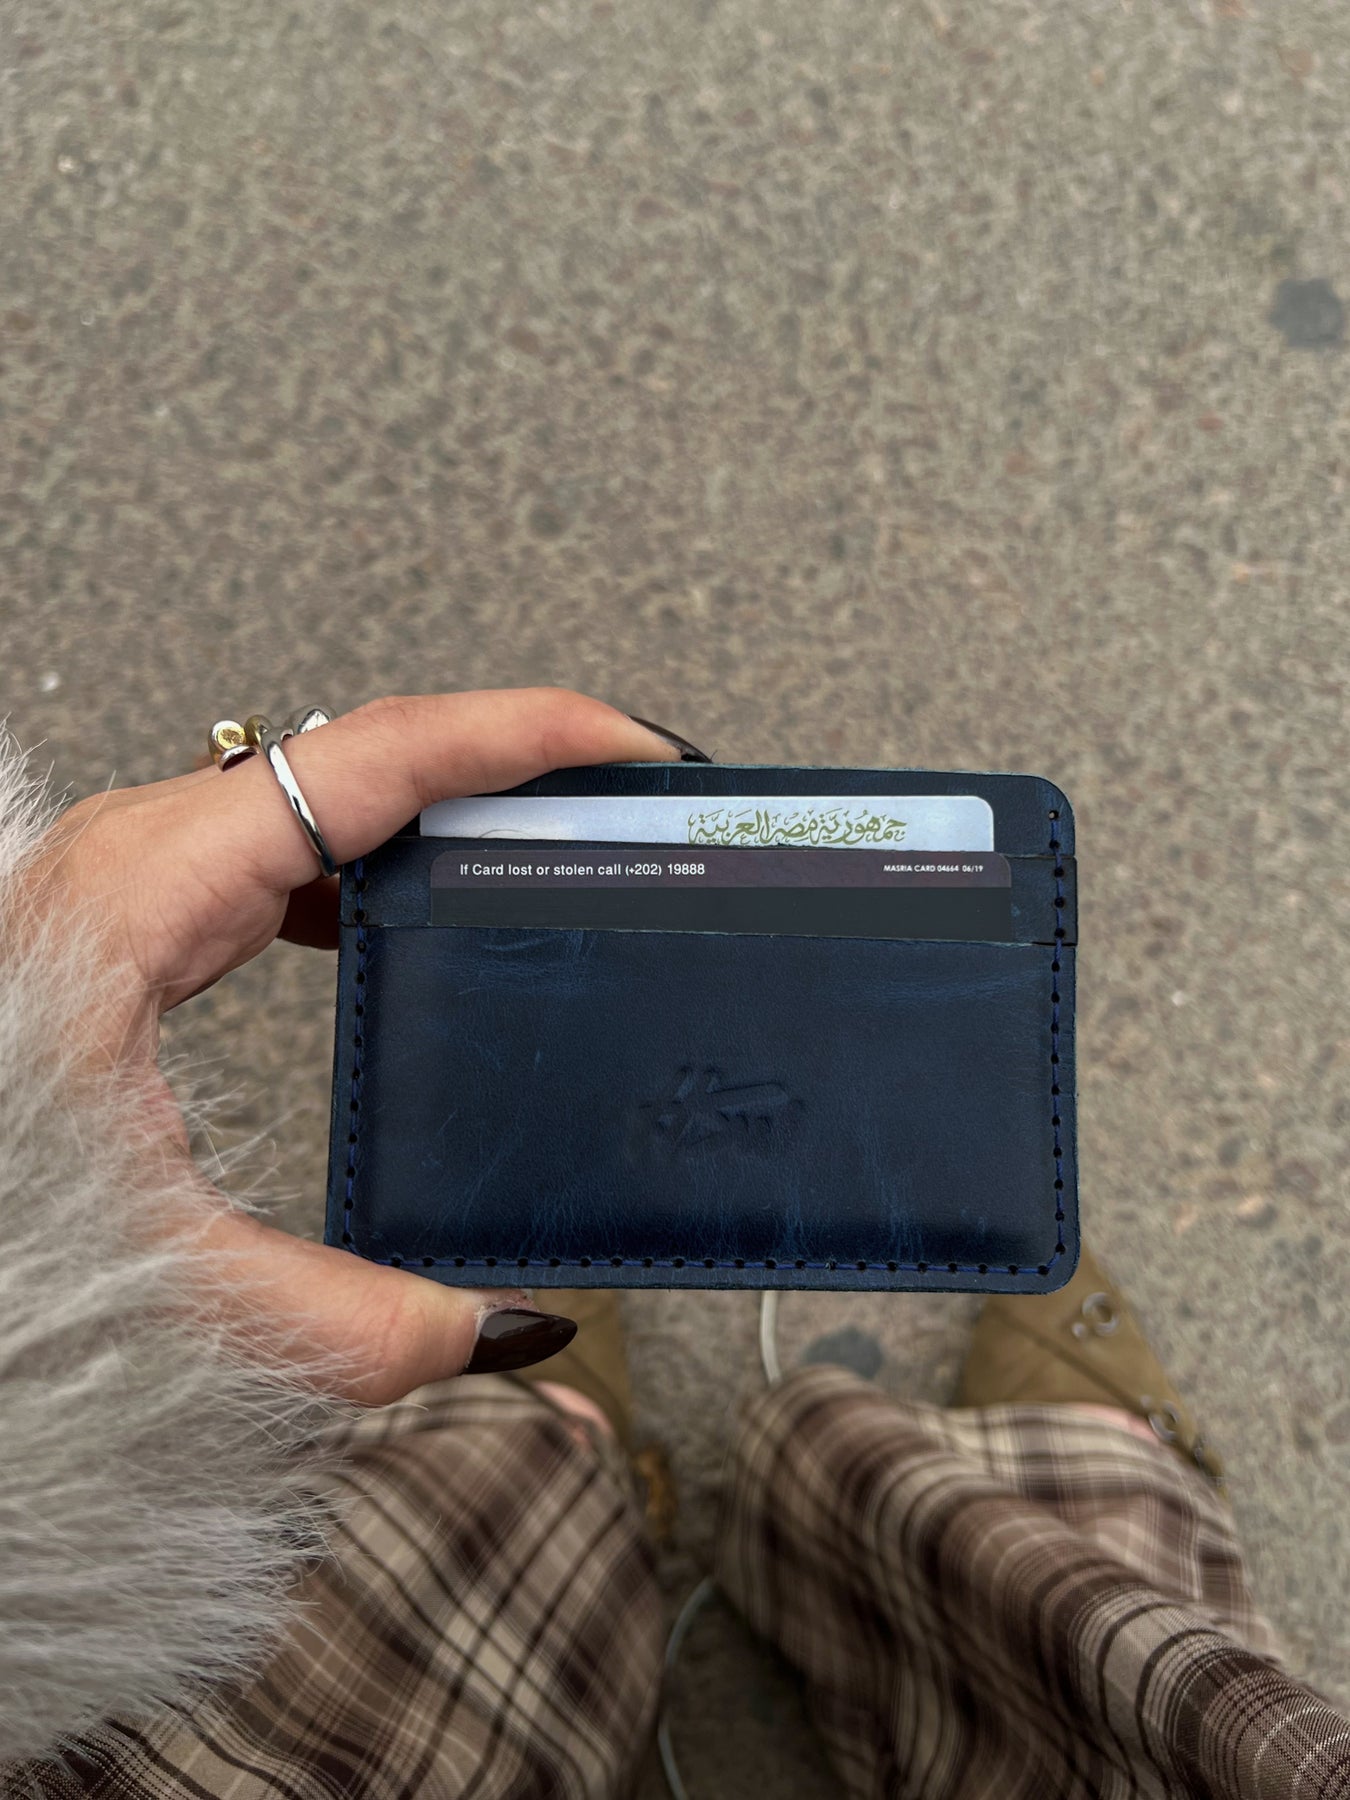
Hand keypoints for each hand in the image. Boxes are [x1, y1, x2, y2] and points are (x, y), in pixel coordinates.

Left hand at [24, 690, 679, 1403]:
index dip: (522, 733)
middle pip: (376, 752)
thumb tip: (495, 1328)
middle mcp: (153, 851)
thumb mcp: (159, 1262)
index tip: (627, 746)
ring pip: (338, 788)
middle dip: (519, 756)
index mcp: (152, 887)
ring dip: (454, 798)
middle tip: (628, 791)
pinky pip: (299, 840)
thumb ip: (334, 1317)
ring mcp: (152, 868)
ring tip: (556, 828)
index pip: (376, 756)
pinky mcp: (152, 903)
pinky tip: (418, 906)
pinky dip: (384, 850)